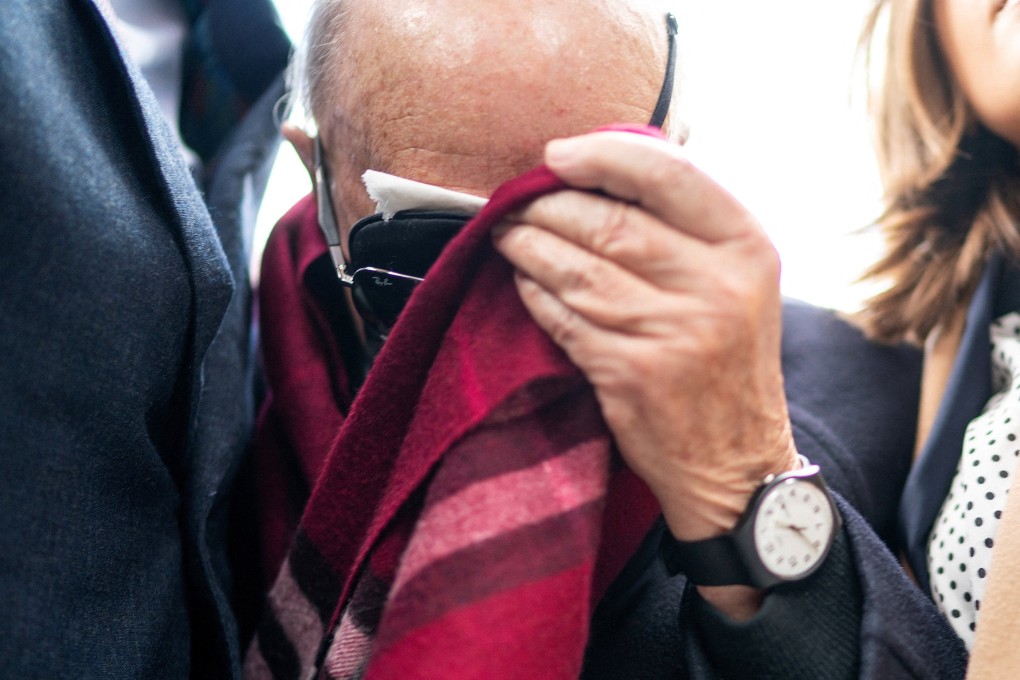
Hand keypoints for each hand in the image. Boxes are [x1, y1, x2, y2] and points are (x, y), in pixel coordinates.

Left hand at [493, 131, 798, 545]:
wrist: (738, 463)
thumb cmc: (728, 361)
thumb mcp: (738, 283)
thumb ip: (689, 227)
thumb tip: (609, 167)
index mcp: (746, 248)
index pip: (668, 175)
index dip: (602, 156)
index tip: (556, 154)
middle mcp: (714, 286)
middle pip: (608, 222)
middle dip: (548, 206)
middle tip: (518, 201)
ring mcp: (672, 331)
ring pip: (576, 268)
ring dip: (527, 245)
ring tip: (506, 233)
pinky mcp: (630, 372)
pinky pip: (562, 316)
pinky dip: (534, 293)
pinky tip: (522, 280)